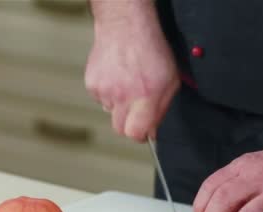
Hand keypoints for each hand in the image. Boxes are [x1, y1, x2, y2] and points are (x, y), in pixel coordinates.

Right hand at [84, 2, 179, 141]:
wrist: (126, 26)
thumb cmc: (151, 50)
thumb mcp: (171, 81)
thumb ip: (162, 109)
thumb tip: (153, 131)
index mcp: (145, 97)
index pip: (135, 134)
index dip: (141, 135)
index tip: (145, 131)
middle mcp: (123, 96)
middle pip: (120, 129)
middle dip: (130, 124)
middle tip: (137, 110)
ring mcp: (105, 90)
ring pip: (110, 113)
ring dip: (119, 105)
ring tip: (127, 85)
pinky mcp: (92, 84)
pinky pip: (100, 99)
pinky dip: (108, 93)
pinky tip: (117, 77)